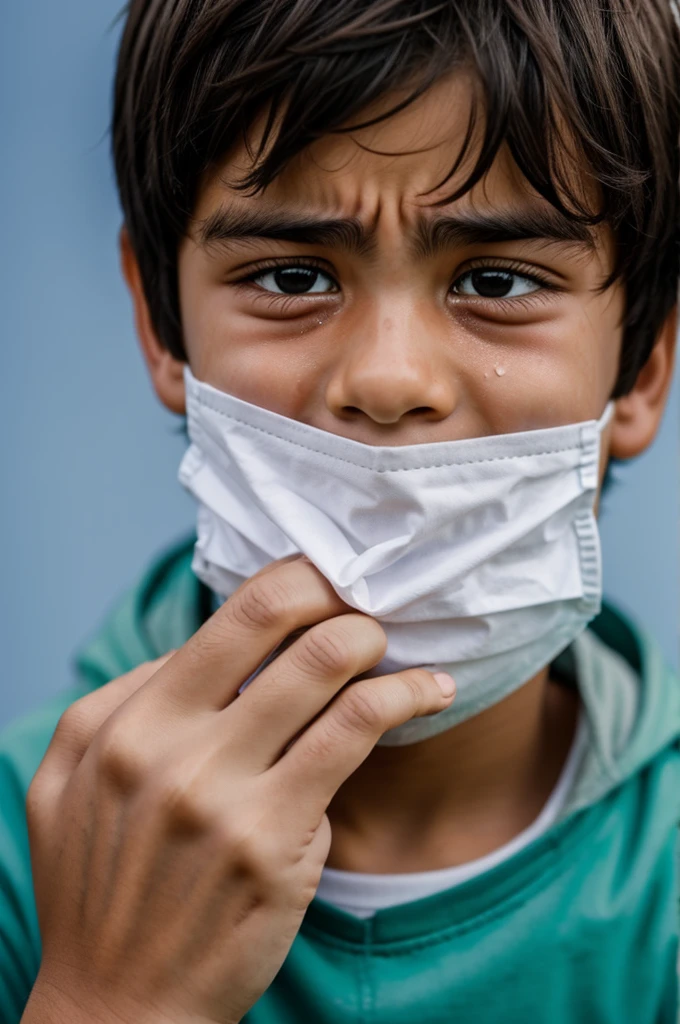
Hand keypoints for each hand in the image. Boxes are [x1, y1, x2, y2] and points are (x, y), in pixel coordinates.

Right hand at [24, 557, 454, 1023]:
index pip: (231, 612)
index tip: (328, 585)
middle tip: (369, 608)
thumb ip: (125, 701)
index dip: (296, 580)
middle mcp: (167, 743)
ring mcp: (221, 790)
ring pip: (325, 666)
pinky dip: (404, 697)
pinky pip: (354, 733)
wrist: (117, 1007)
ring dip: (378, 643)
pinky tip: (430, 693)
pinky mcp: (274, 839)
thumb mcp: (71, 782)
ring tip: (400, 650)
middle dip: (339, 596)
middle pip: (278, 618)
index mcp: (123, 720)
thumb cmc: (101, 889)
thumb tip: (208, 648)